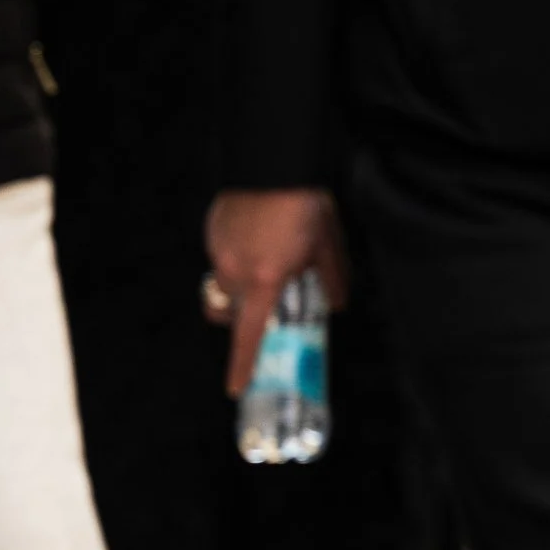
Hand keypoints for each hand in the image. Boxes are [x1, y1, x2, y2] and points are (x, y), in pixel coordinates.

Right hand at [205, 188, 347, 395]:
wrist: (271, 161)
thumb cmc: (302, 204)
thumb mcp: (327, 244)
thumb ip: (331, 279)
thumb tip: (337, 305)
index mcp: (264, 281)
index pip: (247, 336)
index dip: (242, 365)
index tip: (236, 388)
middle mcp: (234, 272)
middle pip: (225, 312)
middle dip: (238, 317)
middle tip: (261, 308)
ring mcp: (218, 251)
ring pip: (223, 283)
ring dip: (240, 283)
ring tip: (265, 258)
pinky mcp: (212, 232)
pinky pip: (221, 255)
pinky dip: (237, 254)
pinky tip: (257, 231)